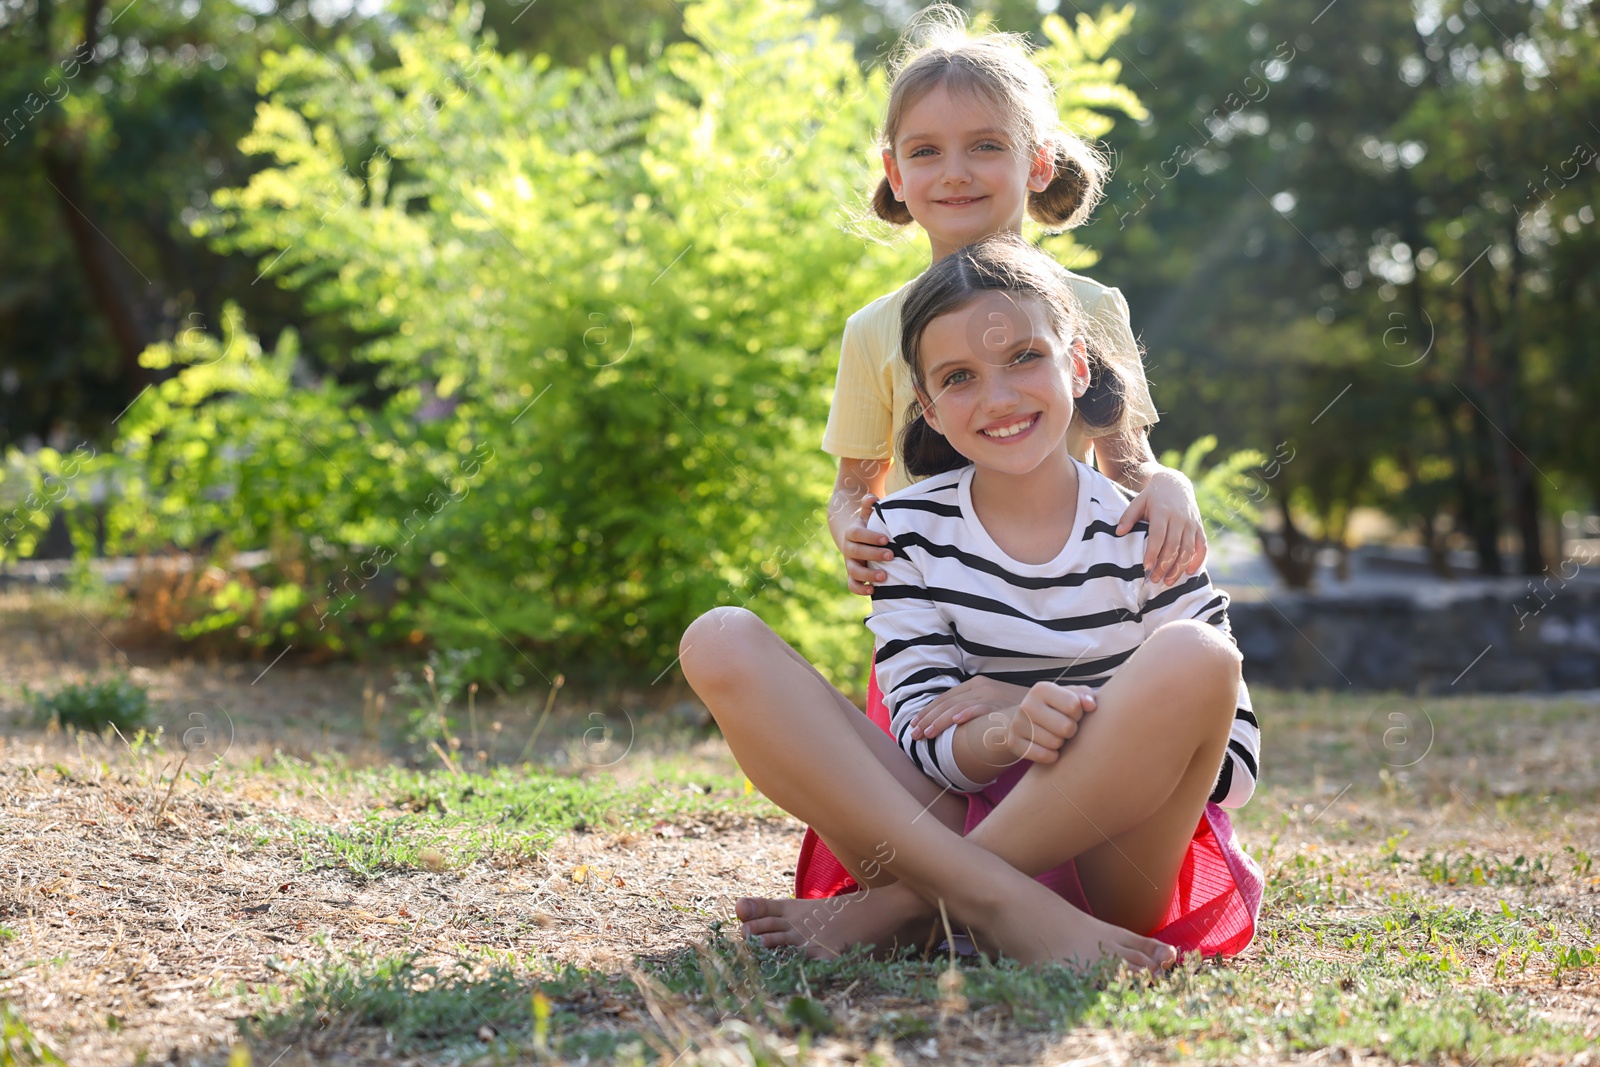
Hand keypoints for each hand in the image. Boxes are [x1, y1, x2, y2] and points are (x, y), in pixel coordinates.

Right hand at [843, 495, 892, 595]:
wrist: (856, 539)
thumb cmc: (869, 525)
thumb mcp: (869, 514)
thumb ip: (869, 504)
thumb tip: (872, 498)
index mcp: (852, 532)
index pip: (857, 534)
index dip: (870, 537)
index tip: (886, 539)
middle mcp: (849, 548)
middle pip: (857, 552)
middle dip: (874, 555)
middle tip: (891, 555)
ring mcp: (850, 563)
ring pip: (854, 571)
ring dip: (868, 575)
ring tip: (884, 577)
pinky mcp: (853, 576)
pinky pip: (852, 585)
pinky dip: (860, 590)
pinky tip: (873, 591)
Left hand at [910, 676, 1031, 739]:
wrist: (1046, 706)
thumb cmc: (1015, 711)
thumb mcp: (991, 706)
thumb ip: (973, 710)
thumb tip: (951, 724)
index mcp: (975, 685)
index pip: (945, 699)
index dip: (927, 712)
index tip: (913, 726)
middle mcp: (981, 686)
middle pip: (947, 702)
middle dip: (927, 719)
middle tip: (914, 735)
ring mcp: (991, 694)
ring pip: (958, 706)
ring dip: (940, 721)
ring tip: (928, 734)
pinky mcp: (1002, 703)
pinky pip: (982, 708)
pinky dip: (968, 713)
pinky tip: (956, 721)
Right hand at [986, 682, 1097, 764]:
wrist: (1024, 722)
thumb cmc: (1056, 708)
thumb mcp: (1070, 696)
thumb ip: (1085, 696)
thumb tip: (1091, 706)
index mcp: (1042, 689)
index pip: (1074, 706)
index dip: (1079, 714)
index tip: (1073, 714)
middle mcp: (1027, 704)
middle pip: (1066, 727)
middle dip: (1071, 730)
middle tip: (1065, 728)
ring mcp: (1018, 724)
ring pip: (1055, 743)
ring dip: (1061, 744)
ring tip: (1055, 736)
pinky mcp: (1014, 743)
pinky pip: (1043, 756)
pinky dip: (1051, 756)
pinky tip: (1050, 749)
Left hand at [1117, 468, 1206, 585]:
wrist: (1175, 484)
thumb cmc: (1152, 497)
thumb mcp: (1138, 502)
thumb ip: (1128, 517)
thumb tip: (1118, 532)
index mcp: (1162, 512)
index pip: (1158, 536)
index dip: (1153, 552)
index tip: (1145, 567)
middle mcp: (1179, 519)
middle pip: (1174, 547)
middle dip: (1164, 566)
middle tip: (1154, 580)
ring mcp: (1191, 524)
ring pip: (1188, 550)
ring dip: (1179, 568)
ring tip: (1168, 582)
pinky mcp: (1199, 528)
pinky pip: (1202, 547)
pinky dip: (1198, 561)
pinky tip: (1189, 572)